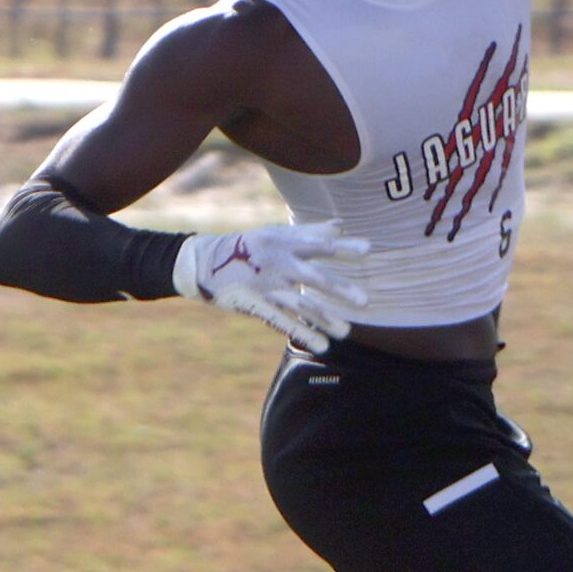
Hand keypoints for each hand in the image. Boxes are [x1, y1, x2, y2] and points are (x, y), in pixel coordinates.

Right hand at [173, 222, 369, 353]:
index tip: (368, 250)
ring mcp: (266, 286)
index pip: (319, 245)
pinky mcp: (256, 305)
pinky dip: (302, 333)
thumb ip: (310, 233)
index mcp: (284, 243)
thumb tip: (341, 227)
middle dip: (338, 288)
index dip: (342, 248)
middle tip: (364, 301)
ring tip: (347, 333)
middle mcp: (277, 264)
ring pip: (299, 304)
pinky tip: (323, 345)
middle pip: (312, 277)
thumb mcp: (276, 234)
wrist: (204, 263)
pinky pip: (282, 322)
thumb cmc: (249, 246)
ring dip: (324, 319)